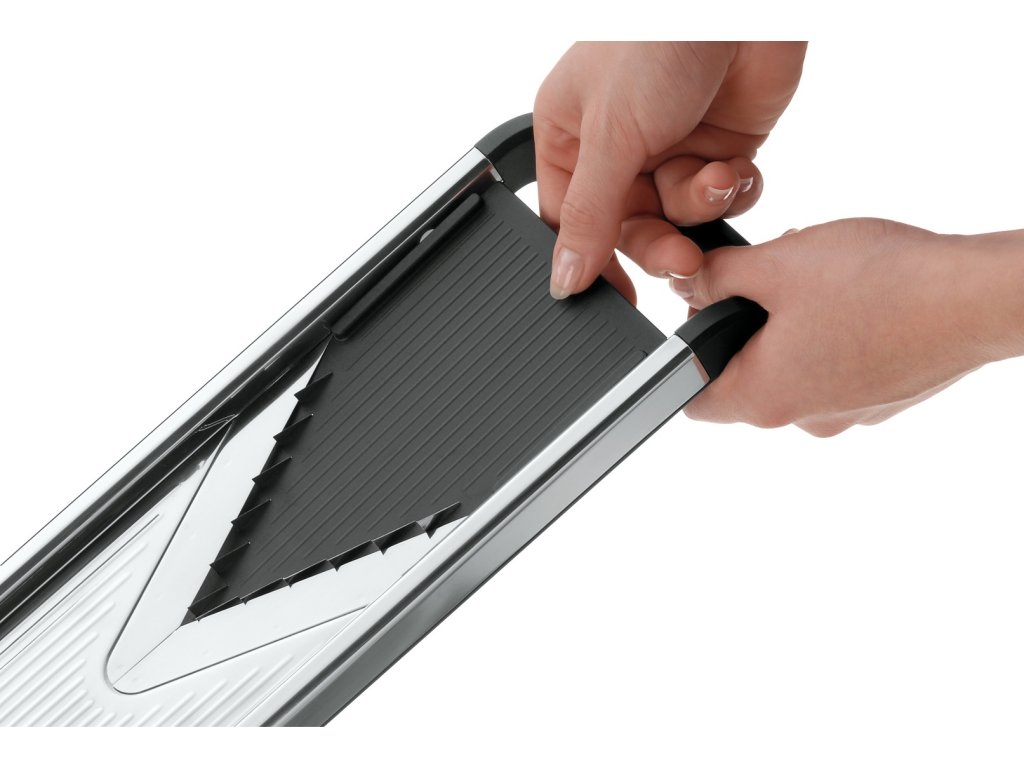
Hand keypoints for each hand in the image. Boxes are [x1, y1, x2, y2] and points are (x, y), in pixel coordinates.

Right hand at [534, 41, 805, 301]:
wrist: (739, 0)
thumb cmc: (656, 39)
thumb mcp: (611, 135)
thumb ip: (590, 215)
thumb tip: (563, 279)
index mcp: (569, 138)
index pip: (570, 223)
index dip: (593, 262)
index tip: (616, 297)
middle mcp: (617, 148)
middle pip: (629, 230)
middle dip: (660, 242)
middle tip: (682, 255)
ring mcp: (670, 148)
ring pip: (678, 217)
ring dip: (700, 205)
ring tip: (715, 177)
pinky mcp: (719, 146)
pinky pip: (721, 197)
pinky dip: (733, 188)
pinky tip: (735, 163)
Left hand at [674, 219, 1023, 435]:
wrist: (976, 298)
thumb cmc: (880, 284)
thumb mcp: (777, 264)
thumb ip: (719, 276)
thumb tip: (688, 282)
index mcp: (766, 398)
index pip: (695, 399)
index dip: (688, 355)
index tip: (700, 315)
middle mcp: (803, 418)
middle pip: (746, 376)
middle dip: (747, 322)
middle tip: (765, 276)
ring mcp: (847, 413)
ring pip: (794, 366)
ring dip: (791, 322)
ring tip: (817, 277)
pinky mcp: (882, 398)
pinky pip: (837, 366)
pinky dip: (833, 334)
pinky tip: (856, 295)